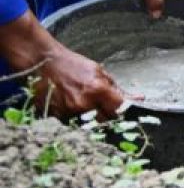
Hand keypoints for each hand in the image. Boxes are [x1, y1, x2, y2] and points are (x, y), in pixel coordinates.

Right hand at [0, 13, 125, 118]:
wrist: (42, 63)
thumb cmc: (72, 65)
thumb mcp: (99, 72)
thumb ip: (117, 89)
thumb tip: (137, 99)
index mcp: (97, 90)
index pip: (120, 109)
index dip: (125, 111)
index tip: (128, 111)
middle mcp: (84, 104)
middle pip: (106, 120)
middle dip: (109, 115)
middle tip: (104, 106)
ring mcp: (69, 112)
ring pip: (90, 124)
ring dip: (93, 117)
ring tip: (85, 104)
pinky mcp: (56, 118)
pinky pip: (73, 124)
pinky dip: (77, 118)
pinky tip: (73, 106)